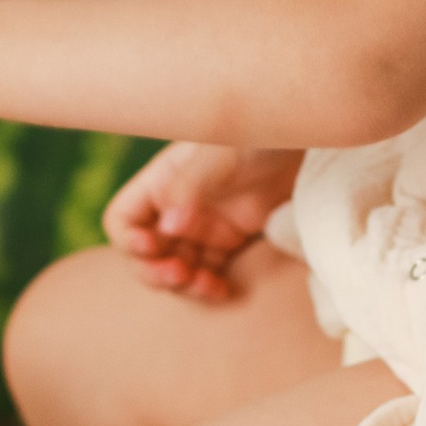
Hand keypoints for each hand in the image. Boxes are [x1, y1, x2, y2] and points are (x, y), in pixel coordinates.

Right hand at [102, 142, 302, 304]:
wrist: (303, 138)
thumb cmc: (256, 135)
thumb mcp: (220, 155)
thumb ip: (190, 188)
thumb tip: (167, 229)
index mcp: (162, 182)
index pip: (123, 219)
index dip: (129, 240)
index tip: (153, 246)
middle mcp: (176, 206)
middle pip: (145, 253)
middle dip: (155, 271)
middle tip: (180, 274)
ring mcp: (203, 225)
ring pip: (175, 268)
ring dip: (183, 285)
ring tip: (206, 286)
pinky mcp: (230, 239)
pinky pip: (208, 272)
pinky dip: (209, 287)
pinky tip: (223, 290)